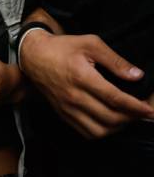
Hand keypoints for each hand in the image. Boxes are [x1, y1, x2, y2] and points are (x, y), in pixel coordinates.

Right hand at [19, 30, 153, 138]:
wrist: (33, 56)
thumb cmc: (62, 48)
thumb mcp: (90, 43)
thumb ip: (114, 60)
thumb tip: (136, 75)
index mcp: (81, 77)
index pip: (115, 98)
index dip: (136, 107)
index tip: (149, 110)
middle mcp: (74, 96)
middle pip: (110, 117)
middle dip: (131, 118)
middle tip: (141, 112)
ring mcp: (67, 107)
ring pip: (99, 130)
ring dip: (117, 128)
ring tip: (126, 117)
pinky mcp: (62, 113)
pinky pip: (86, 132)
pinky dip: (102, 132)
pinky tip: (109, 122)